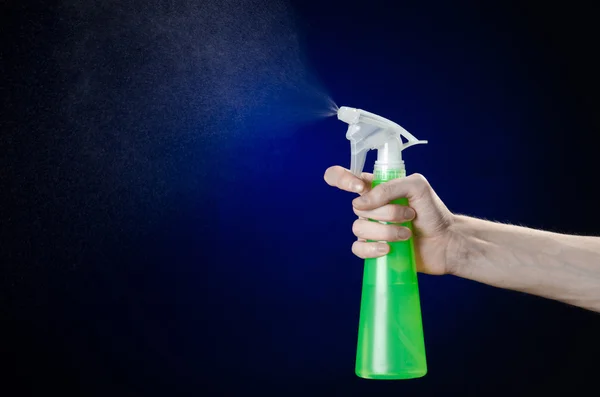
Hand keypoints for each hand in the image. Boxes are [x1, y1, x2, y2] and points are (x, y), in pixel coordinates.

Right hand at [324, 166, 455, 274]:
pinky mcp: (372, 248)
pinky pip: (358, 248)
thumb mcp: (417, 186)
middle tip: (409, 214)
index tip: (360, 187)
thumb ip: (389, 187)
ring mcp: (370, 228)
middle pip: (357, 207)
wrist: (445, 241)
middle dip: (385, 212)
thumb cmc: (433, 211)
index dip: (342, 179)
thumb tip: (362, 202)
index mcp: (375, 188)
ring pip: (358, 228)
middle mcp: (369, 207)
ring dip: (385, 231)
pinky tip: (387, 249)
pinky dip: (372, 248)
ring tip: (406, 234)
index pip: (341, 177)